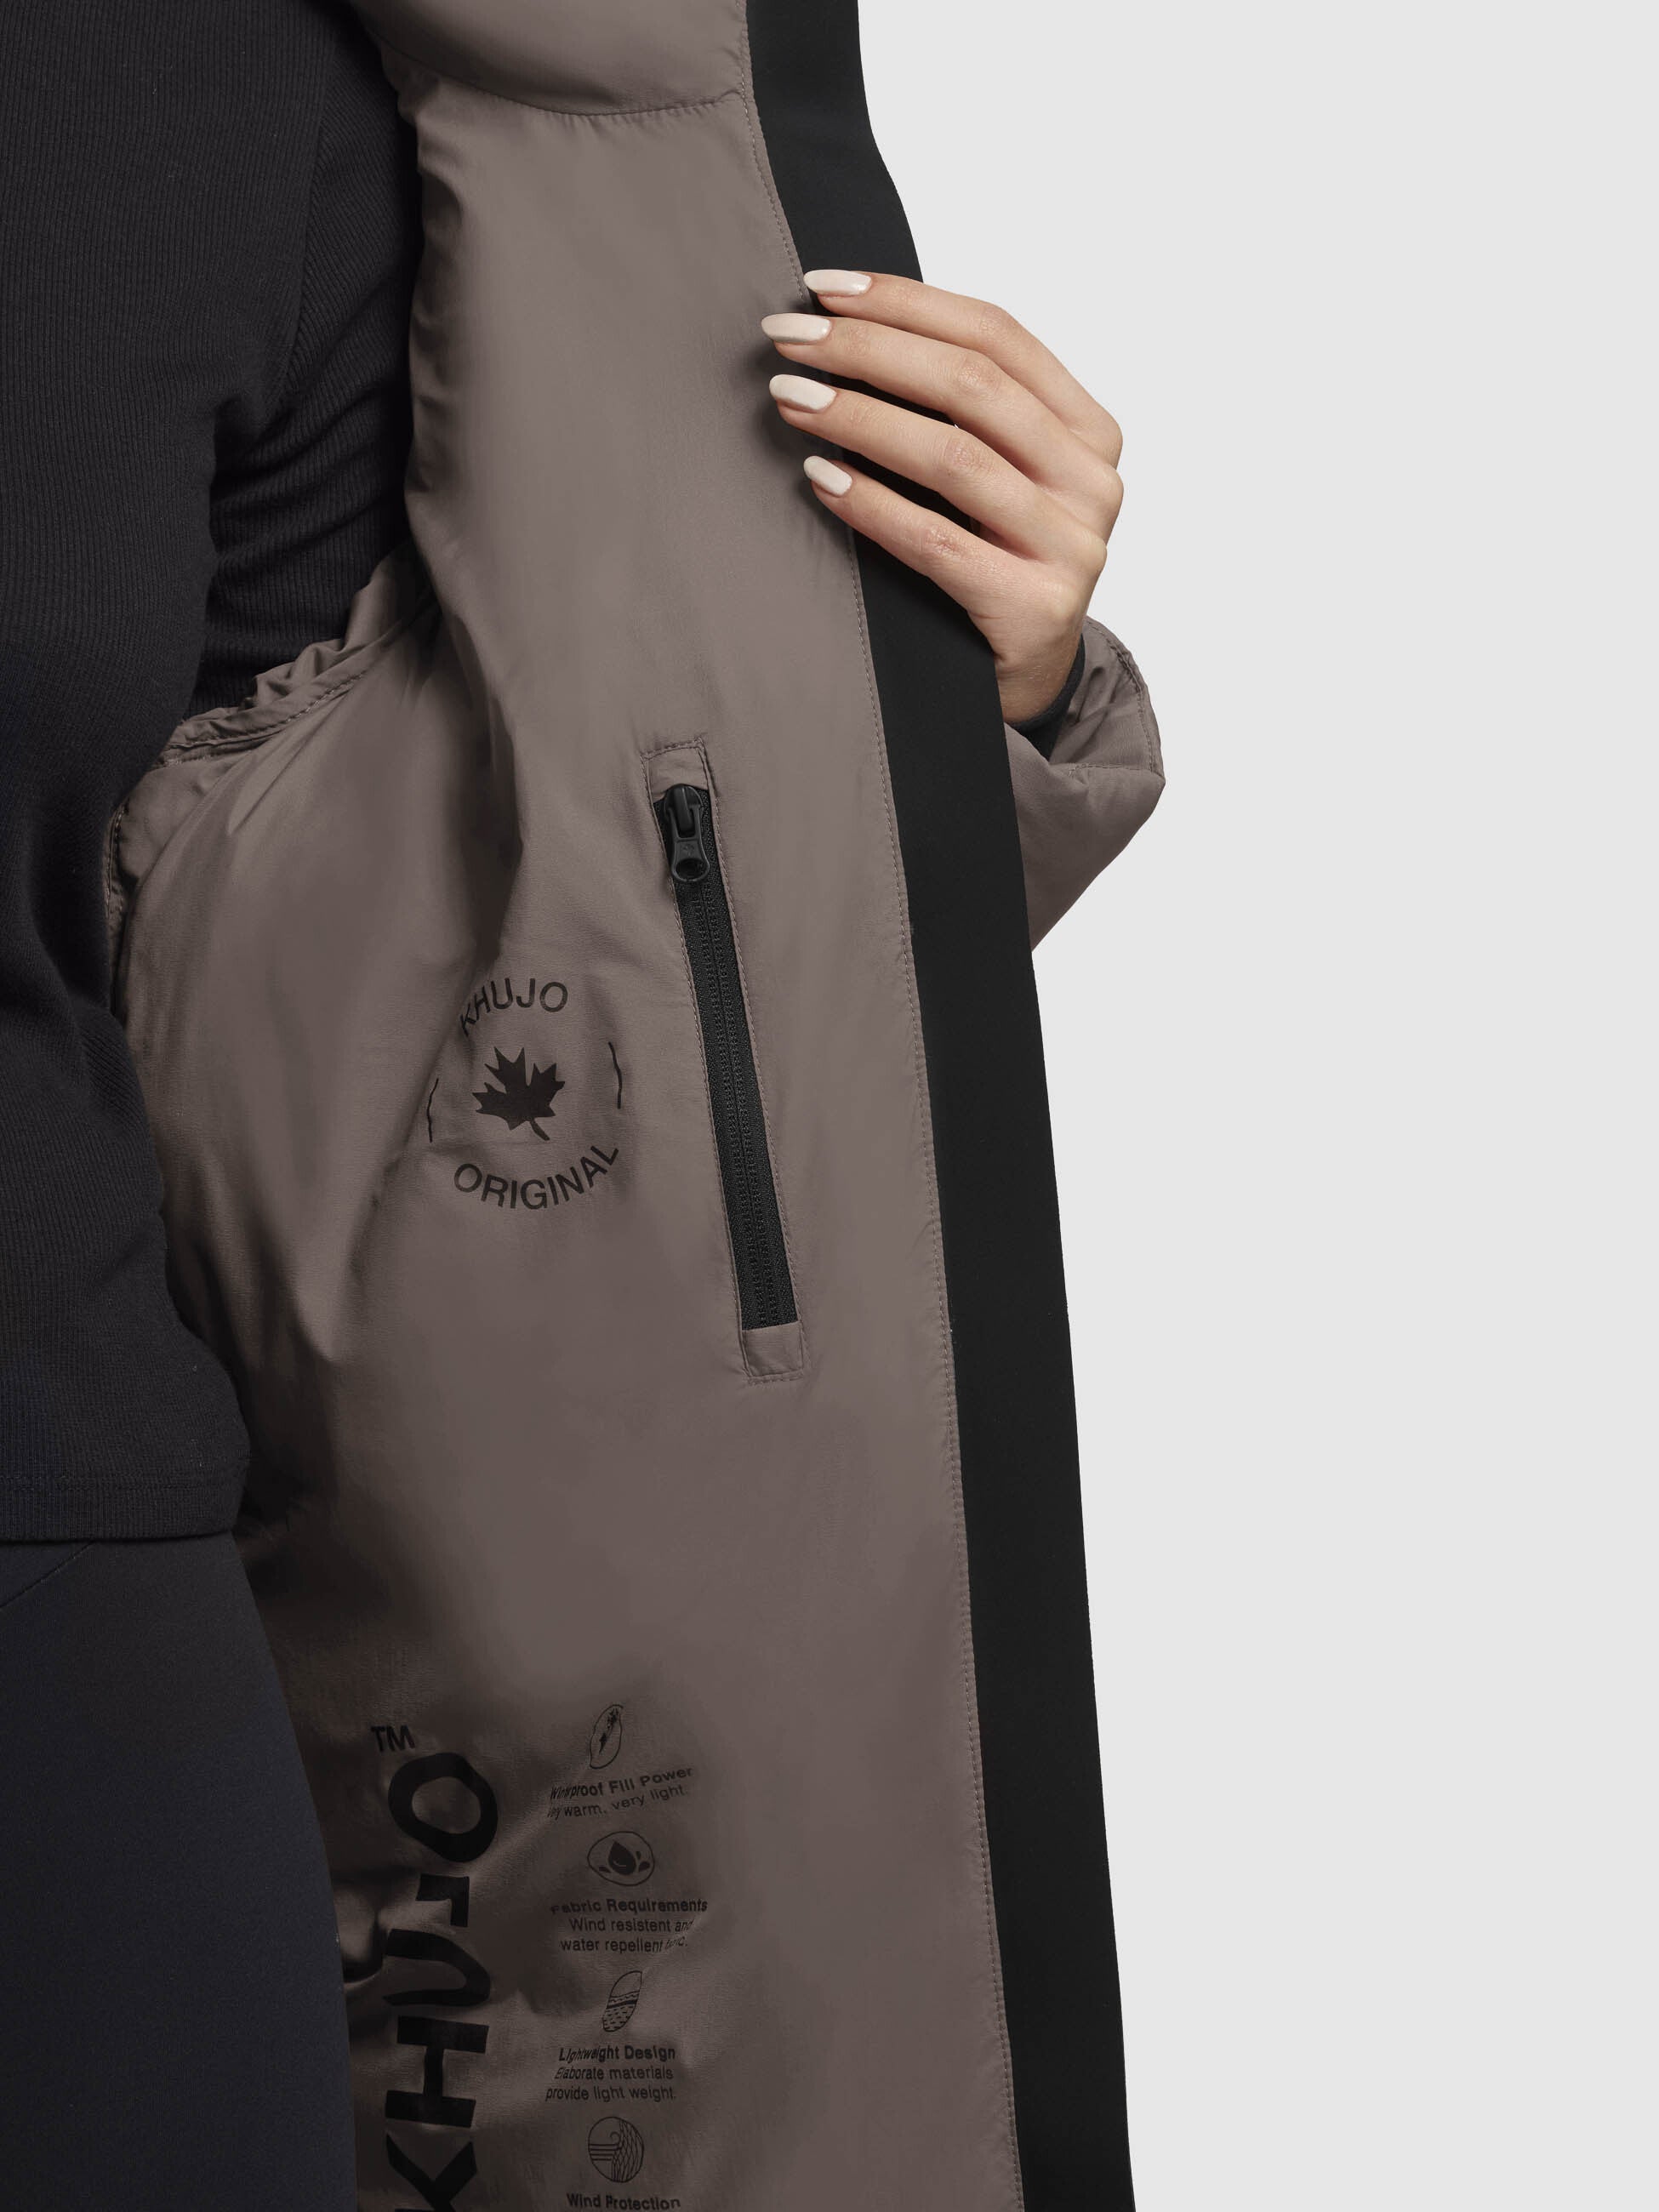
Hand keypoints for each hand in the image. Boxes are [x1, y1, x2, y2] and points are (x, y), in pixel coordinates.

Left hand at [762, 270, 1122, 725]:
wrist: (1022, 683)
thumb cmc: (991, 566)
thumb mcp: (995, 478)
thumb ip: (960, 414)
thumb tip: (845, 331)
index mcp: (1088, 430)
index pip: (997, 334)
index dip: (906, 301)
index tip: (823, 286)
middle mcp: (1092, 481)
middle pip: (972, 385)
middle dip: (868, 350)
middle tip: (788, 338)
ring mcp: (1072, 547)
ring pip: (953, 457)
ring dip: (859, 417)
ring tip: (791, 397)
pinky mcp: (1036, 609)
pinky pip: (937, 541)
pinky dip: (871, 503)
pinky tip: (819, 478)